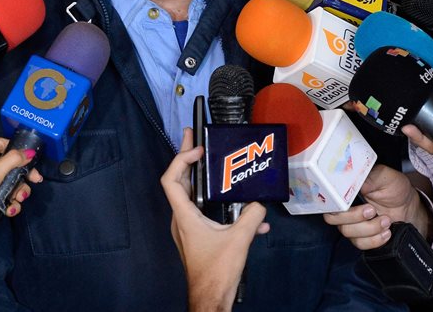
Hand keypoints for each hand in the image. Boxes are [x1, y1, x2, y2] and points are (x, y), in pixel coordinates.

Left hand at [0, 138, 42, 226]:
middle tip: (35, 180)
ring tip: (19, 199)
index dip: (16, 149)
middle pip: (8, 163)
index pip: (0, 143)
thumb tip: (29, 152)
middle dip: (21, 175)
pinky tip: (10, 208)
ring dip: (17, 190)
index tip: (30, 158)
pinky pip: (3, 192)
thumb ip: (12, 161)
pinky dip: (9, 200)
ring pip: (8, 179)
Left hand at [161, 129, 269, 311]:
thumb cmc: (217, 272)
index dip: (181, 159)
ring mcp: (188, 229)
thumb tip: (260, 203)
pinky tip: (248, 215)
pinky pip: (207, 214)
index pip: (171, 179)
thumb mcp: (239, 239)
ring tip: (213, 163)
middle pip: (180, 182)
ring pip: (193, 197)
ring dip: (204, 179)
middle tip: (194, 137)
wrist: (210, 298)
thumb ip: (252, 216)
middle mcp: (182, 220)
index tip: (198, 149)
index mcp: (184, 216)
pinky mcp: (198, 238)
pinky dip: (221, 207)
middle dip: (188, 158)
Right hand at [323, 165, 430, 248]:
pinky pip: (360, 244)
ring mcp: (352, 224)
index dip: (336, 203)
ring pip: (348, 232)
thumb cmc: (394, 189)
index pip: (329, 198)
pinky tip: (386, 232)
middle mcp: (345, 207)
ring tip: (386, 220)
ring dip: (370, 228)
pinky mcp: (362, 237)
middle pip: (333, 218)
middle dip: (354, 217)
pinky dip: (375, 240)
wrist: (408, 207)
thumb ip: (371, 177)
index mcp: (346, 190)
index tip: (350, 203)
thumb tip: (356, 181)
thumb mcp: (385, 177)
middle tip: (372, 211)